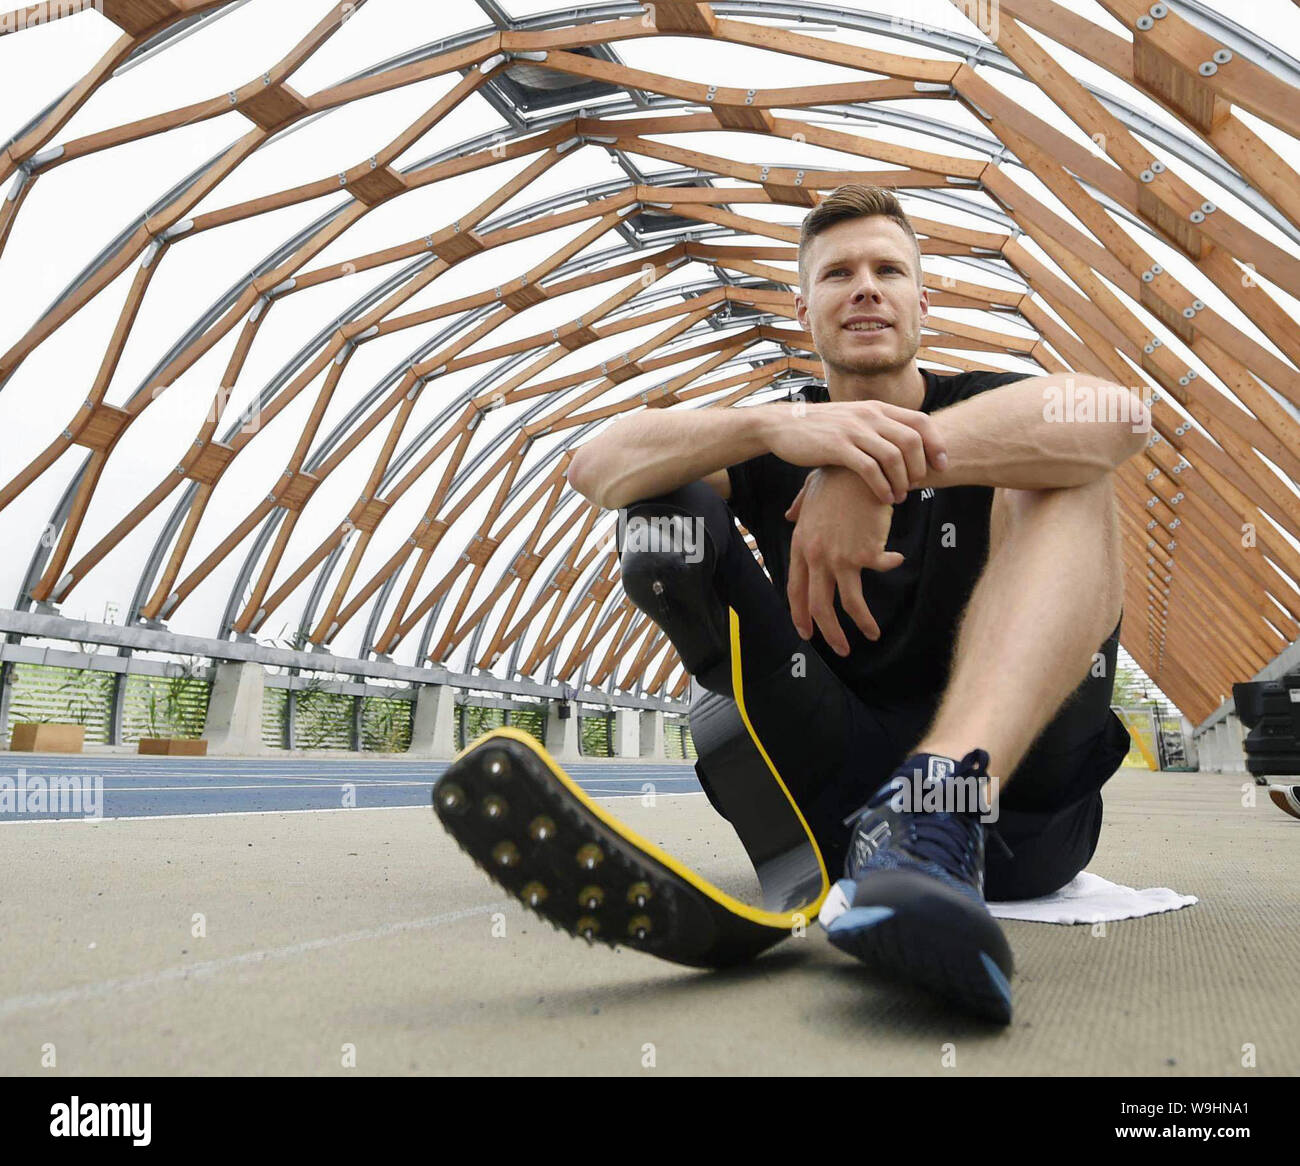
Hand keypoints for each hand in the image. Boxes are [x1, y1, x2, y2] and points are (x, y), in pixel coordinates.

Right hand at [763, 398, 946, 505]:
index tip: (942, 465)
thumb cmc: (821, 428)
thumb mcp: (853, 420)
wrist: (783, 426)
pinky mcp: (837, 447)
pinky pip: (869, 469)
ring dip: (902, 481)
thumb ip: (877, 427)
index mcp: (876, 409)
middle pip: (912, 440)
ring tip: (900, 497)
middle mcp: (869, 416)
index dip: (936, 444)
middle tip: (918, 486)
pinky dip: (882, 486)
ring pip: (893, 456)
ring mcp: (853, 430)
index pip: (920, 421)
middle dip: (921, 467)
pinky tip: (884, 498)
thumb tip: (904, 445)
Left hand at [784, 467, 903, 654]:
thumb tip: (789, 515)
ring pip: (850, 602)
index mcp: (801, 545)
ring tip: (873, 634)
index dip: (800, 614)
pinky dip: (890, 565)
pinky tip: (897, 559)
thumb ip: (799, 507)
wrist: (861, 467)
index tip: (807, 634)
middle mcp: (816, 556)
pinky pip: (881, 568)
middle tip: (842, 649)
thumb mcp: (810, 491)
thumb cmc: (837, 476)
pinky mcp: (866, 551)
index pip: (795, 589)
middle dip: (830, 633)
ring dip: (863, 622)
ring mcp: (841, 556)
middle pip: (820, 605)